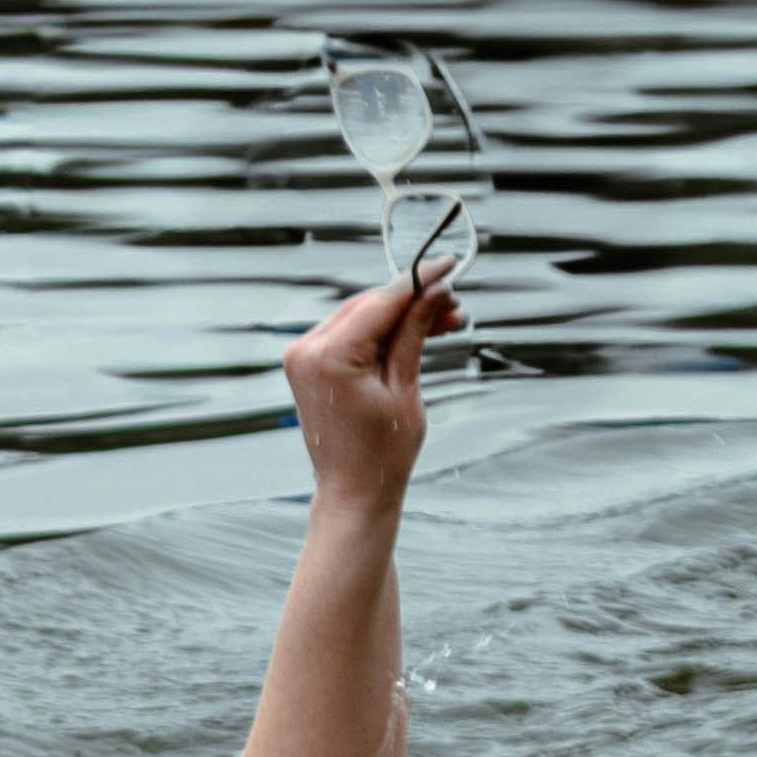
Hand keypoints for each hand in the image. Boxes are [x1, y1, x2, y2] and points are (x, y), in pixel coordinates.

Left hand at [284, 272, 462, 515]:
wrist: (353, 491)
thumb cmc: (382, 453)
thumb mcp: (406, 388)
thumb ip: (415, 332)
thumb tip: (435, 291)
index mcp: (330, 357)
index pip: (381, 302)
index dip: (418, 280)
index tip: (448, 264)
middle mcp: (307, 349)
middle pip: (369, 305)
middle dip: (413, 301)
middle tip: (454, 302)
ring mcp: (303, 355)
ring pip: (361, 316)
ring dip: (400, 315)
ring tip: (443, 319)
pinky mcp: (308, 363)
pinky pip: (349, 333)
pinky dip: (380, 331)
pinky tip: (414, 331)